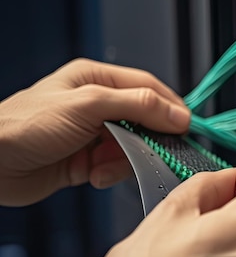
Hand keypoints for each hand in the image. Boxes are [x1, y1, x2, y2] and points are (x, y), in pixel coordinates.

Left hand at [0, 58, 190, 205]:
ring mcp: (94, 134)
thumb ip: (137, 106)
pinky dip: (111, 174)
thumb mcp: (88, 105)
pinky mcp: (88, 161)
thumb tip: (179, 114)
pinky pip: (116, 166)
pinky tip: (93, 176)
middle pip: (145, 121)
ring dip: (125, 162)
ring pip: (134, 147)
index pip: (149, 88)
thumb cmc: (28, 125)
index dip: (170, 108)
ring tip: (104, 168)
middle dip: (148, 140)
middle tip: (153, 154)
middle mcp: (98, 105)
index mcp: (97, 80)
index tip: (186, 129)